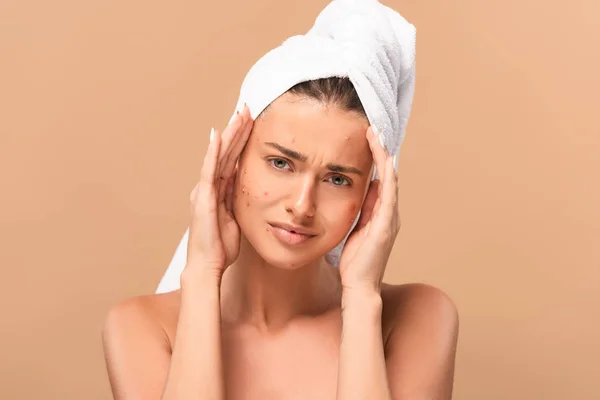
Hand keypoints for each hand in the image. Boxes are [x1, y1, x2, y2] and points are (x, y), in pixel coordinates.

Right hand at [185, 104, 253, 279]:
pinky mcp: (203, 197)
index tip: (251, 123)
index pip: (232, 159)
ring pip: (218, 155)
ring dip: (228, 134)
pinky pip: (209, 170)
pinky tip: (218, 134)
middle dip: (236, 130)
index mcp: (218, 191)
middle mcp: (208, 186)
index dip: (240, 140)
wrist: (207, 265)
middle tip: (246, 108)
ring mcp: (204, 190)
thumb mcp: (234, 218)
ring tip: (238, 114)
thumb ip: (235, 200)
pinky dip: (213, 151)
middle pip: (225, 152)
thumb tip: (243, 186)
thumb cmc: (220, 246)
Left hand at [338, 126, 399, 292]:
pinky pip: (388, 195)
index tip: (368, 138)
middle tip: (373, 128)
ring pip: (390, 180)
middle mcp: (390, 213)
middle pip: (389, 175)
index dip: (377, 158)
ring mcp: (390, 219)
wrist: (359, 287)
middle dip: (382, 151)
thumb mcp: (356, 229)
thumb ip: (363, 210)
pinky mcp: (385, 226)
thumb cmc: (355, 262)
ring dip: (384, 157)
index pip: (382, 180)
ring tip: (376, 136)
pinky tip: (384, 161)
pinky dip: (387, 176)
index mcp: (382, 214)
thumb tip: (365, 189)